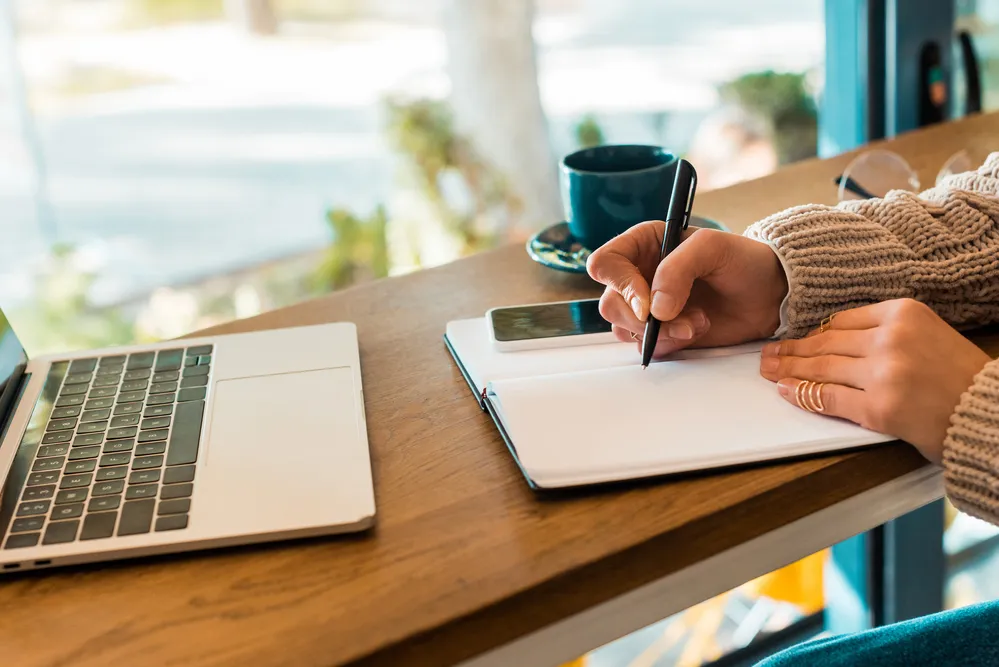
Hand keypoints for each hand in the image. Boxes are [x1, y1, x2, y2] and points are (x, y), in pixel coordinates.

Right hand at [586, 222, 787, 356]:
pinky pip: (646, 346)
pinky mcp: (661, 332)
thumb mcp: (712, 248)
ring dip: (662, 332)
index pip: (605, 263)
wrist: (770, 295)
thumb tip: (655, 309)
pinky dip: (670, 344)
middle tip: (679, 318)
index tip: (647, 302)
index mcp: (643, 244)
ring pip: (624, 328)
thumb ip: (677, 269)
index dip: (621, 285)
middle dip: (644, 318)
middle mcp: (638, 275)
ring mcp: (648, 307)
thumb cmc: (743, 261)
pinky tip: (697, 330)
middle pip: (610, 303)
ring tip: (698, 322)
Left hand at [760, 298, 990, 463]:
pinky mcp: (878, 408)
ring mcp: (883, 374)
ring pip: (821, 368)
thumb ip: (887, 332)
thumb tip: (835, 339)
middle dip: (792, 350)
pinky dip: (803, 394)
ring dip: (789, 370)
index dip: (813, 332)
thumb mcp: (928, 334)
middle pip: (827, 342)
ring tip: (769, 370)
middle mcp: (891, 338)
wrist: (990, 414)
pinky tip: (786, 391)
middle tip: (768, 354)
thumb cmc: (961, 378)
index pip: (842, 320)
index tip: (795, 338)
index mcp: (904, 312)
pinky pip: (829, 397)